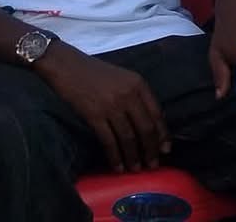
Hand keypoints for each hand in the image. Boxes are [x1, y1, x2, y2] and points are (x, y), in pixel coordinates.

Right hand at [37, 41, 170, 172]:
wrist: (69, 67)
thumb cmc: (96, 73)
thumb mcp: (123, 78)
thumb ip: (136, 95)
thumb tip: (147, 123)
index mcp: (138, 84)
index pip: (157, 113)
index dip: (162, 134)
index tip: (165, 149)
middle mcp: (129, 95)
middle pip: (145, 128)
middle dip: (150, 150)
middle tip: (152, 165)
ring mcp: (112, 106)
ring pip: (128, 138)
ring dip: (133, 157)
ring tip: (136, 169)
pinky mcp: (95, 116)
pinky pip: (109, 141)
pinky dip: (115, 157)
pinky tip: (118, 166)